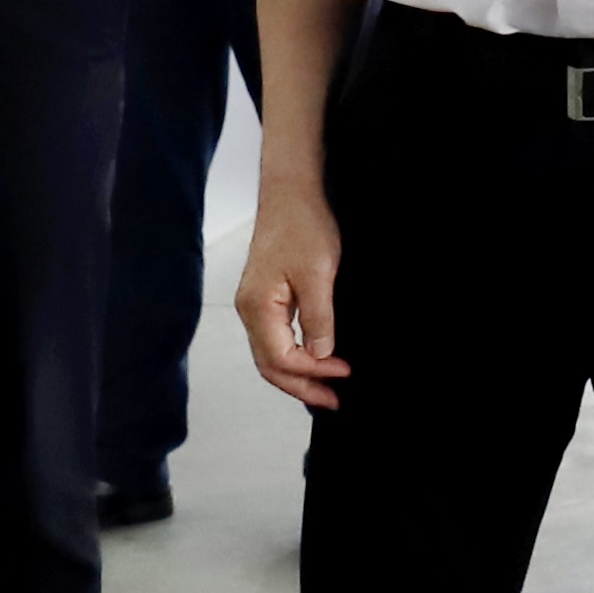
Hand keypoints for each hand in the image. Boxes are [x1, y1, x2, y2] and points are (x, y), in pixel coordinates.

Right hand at [238, 184, 349, 408]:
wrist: (291, 192)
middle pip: (270, 365)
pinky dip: (294, 357)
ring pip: (271, 355)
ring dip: (298, 374)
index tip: (344, 372)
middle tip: (334, 400)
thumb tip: (320, 355)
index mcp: (258, 307)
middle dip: (302, 386)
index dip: (313, 372)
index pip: (281, 359)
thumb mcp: (318, 274)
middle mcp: (250, 310)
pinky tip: (315, 359)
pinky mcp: (265, 298)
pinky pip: (275, 339)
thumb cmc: (302, 226)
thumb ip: (318, 319)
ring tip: (327, 387)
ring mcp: (255, 305)